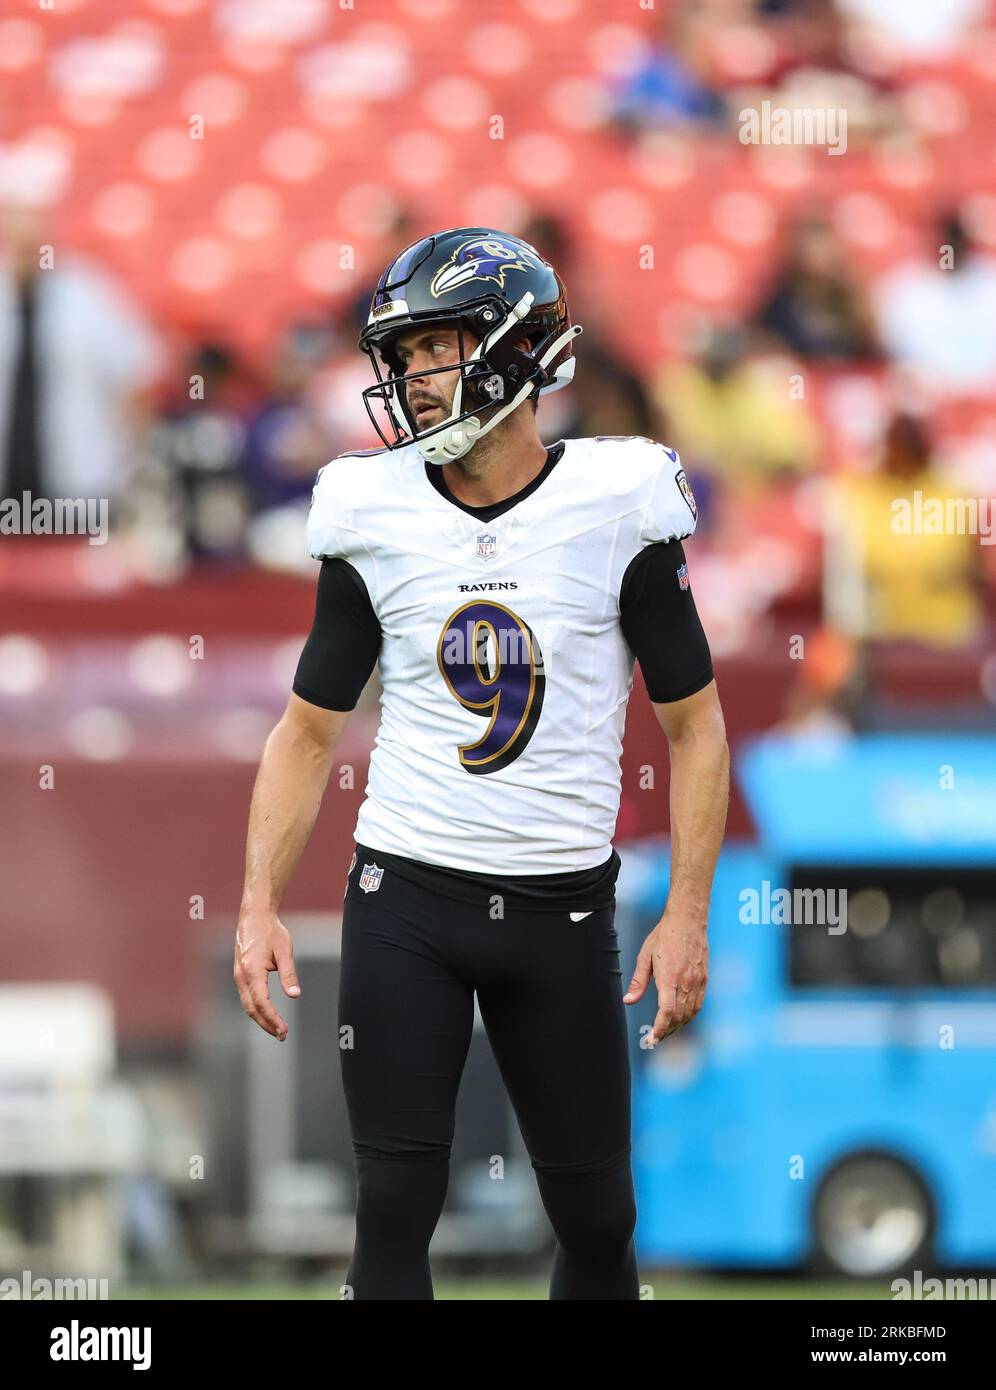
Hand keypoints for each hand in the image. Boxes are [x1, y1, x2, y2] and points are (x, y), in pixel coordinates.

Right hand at [234, 912, 300, 1039]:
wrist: (254, 917)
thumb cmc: (270, 932)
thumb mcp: (284, 950)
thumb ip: (289, 974)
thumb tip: (295, 996)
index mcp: (252, 970)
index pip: (261, 1002)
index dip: (272, 1019)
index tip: (284, 1030)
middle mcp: (241, 976)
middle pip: (252, 1009)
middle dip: (266, 1024)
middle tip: (282, 1035)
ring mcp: (238, 976)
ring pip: (248, 1005)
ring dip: (261, 1019)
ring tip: (277, 1030)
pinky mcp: (241, 975)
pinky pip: (247, 998)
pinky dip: (257, 1009)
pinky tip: (268, 1015)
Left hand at [623, 911, 707, 1045]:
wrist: (688, 920)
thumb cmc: (664, 936)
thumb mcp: (645, 956)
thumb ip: (638, 982)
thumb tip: (628, 1001)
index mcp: (670, 977)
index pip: (667, 1012)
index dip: (660, 1029)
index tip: (652, 1039)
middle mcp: (686, 982)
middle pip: (679, 1017)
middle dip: (666, 1032)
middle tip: (654, 1039)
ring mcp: (698, 982)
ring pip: (690, 1014)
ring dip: (677, 1026)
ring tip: (665, 1032)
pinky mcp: (704, 979)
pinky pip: (698, 1005)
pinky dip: (689, 1016)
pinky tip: (680, 1019)